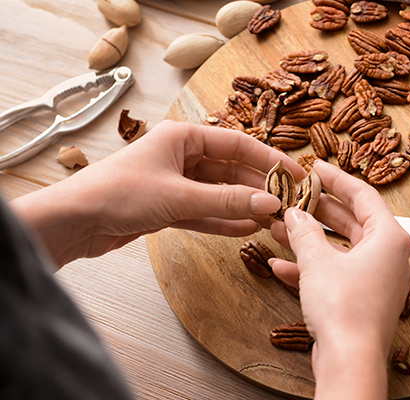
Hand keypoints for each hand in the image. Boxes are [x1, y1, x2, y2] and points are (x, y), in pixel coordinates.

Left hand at [9, 120, 304, 267]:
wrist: (74, 222)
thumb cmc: (118, 194)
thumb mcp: (180, 196)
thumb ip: (227, 200)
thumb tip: (270, 203)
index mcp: (183, 137)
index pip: (238, 145)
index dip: (270, 160)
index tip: (296, 175)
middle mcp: (182, 155)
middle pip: (232, 170)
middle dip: (259, 187)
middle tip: (288, 203)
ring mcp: (175, 182)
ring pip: (220, 193)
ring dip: (244, 206)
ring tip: (273, 219)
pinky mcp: (168, 206)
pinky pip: (205, 211)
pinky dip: (223, 220)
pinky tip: (247, 229)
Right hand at [269, 160, 409, 399]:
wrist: (350, 361)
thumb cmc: (345, 309)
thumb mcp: (317, 261)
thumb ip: (305, 232)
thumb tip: (294, 215)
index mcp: (390, 239)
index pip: (364, 196)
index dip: (337, 179)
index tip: (317, 168)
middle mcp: (389, 257)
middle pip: (352, 222)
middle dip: (319, 211)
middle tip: (296, 197)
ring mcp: (376, 281)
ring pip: (340, 250)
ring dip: (310, 240)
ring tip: (281, 227)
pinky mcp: (362, 301)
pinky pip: (336, 274)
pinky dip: (312, 269)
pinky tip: (282, 266)